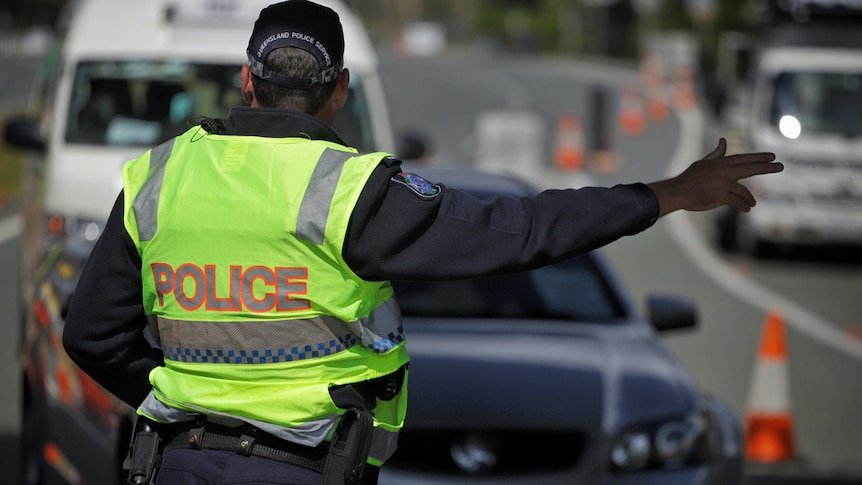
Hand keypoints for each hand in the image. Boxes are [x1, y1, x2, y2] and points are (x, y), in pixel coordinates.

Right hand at [647, 138, 781, 216]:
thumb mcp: (703, 163)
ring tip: (752, 204)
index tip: (772, 156)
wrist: (677, 192)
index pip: (744, 159)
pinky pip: (737, 201)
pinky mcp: (720, 196)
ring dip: (749, 199)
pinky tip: (746, 209)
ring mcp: (723, 183)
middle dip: (767, 167)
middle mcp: (724, 171)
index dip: (758, 158)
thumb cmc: (689, 178)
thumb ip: (716, 154)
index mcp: (720, 163)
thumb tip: (724, 141)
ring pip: (743, 191)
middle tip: (780, 166)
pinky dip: (743, 206)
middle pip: (750, 168)